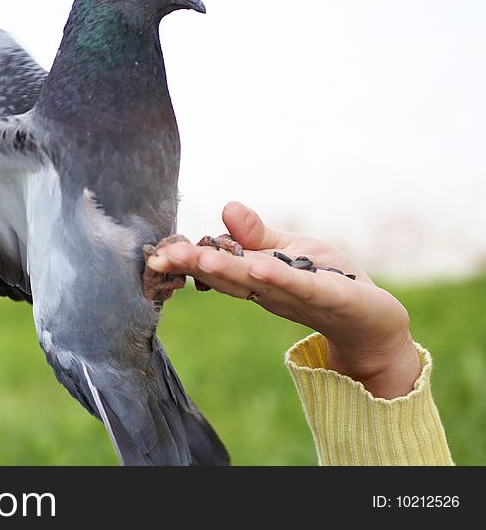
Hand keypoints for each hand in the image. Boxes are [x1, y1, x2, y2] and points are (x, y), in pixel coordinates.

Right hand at [147, 202, 420, 398]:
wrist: (374, 324)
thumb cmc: (330, 281)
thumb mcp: (290, 249)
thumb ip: (256, 234)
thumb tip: (227, 206)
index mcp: (256, 278)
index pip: (216, 267)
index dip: (186, 261)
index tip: (155, 254)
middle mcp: (270, 290)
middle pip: (227, 276)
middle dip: (194, 265)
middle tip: (160, 258)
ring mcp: (299, 296)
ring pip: (257, 282)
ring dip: (227, 272)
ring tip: (198, 258)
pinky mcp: (333, 297)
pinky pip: (303, 286)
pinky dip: (280, 278)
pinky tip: (259, 266)